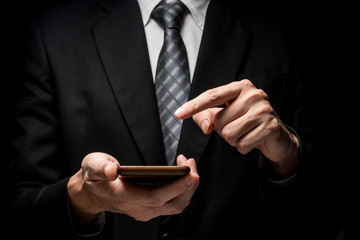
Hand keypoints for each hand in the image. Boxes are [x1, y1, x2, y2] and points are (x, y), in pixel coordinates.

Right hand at [67, 153, 198, 222]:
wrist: (92, 193)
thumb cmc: (94, 177)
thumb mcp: (92, 166)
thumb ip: (101, 167)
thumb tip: (112, 171)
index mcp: (125, 197)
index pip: (156, 197)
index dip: (175, 187)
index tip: (190, 174)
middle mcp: (138, 208)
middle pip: (173, 204)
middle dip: (188, 185)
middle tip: (190, 163)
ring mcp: (145, 210)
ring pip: (176, 206)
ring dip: (187, 187)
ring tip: (187, 165)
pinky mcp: (150, 208)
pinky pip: (172, 204)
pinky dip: (182, 190)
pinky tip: (181, 174)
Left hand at [175, 80, 298, 176]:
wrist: (275, 135)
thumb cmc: (245, 122)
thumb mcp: (223, 116)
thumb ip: (205, 117)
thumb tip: (205, 126)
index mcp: (239, 87)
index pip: (211, 96)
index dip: (193, 106)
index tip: (178, 114)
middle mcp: (253, 94)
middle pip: (219, 121)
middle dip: (224, 130)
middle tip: (238, 126)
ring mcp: (264, 110)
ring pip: (230, 134)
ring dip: (233, 140)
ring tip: (245, 133)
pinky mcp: (270, 126)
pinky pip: (243, 144)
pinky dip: (244, 147)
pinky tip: (253, 140)